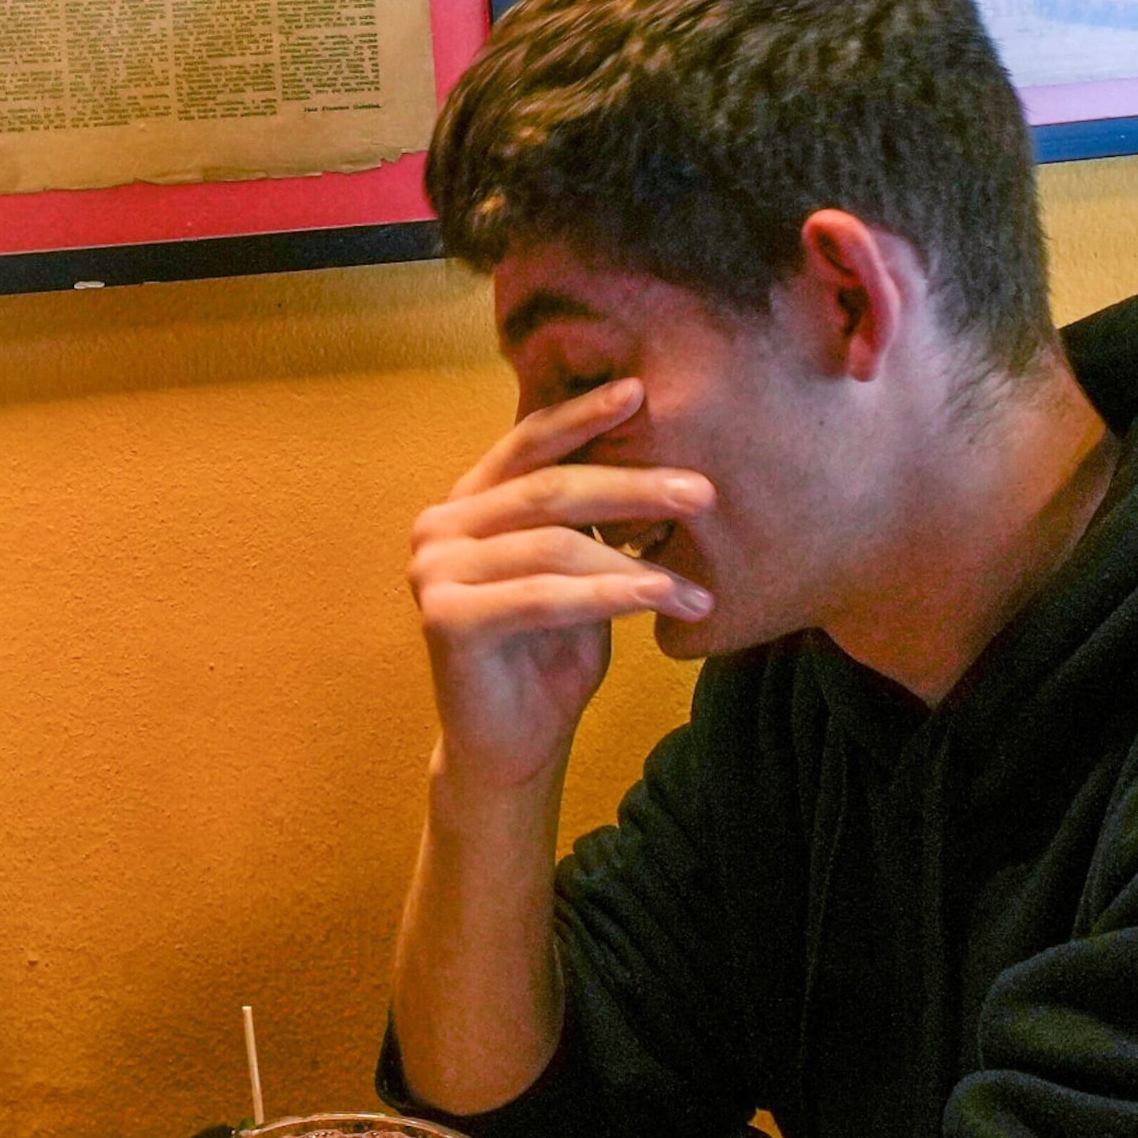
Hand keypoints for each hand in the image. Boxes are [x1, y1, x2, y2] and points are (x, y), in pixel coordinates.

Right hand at [408, 379, 716, 791]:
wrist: (510, 745)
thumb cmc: (550, 654)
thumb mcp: (576, 572)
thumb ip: (589, 520)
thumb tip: (662, 456)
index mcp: (468, 503)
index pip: (528, 443)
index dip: (582, 416)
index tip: (640, 392)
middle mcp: (440, 527)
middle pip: (549, 489)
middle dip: (633, 486)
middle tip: (703, 492)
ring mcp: (434, 571)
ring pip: (553, 543)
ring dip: (636, 559)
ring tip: (698, 581)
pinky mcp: (446, 619)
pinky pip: (543, 595)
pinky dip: (609, 594)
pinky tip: (661, 596)